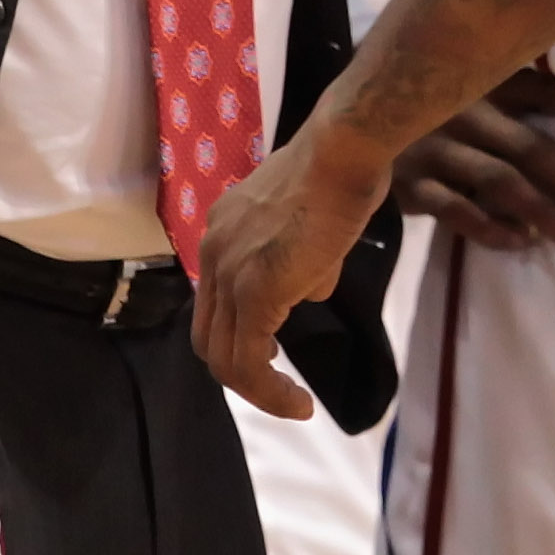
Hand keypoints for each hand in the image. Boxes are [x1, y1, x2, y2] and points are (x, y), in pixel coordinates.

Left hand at [191, 117, 390, 420]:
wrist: (344, 150)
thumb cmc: (341, 171)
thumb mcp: (313, 222)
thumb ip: (304, 260)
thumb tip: (312, 288)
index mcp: (224, 231)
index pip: (217, 301)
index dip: (240, 335)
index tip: (273, 355)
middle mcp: (214, 252)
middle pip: (210, 335)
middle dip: (242, 370)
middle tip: (277, 388)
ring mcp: (229, 273)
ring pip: (224, 357)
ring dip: (257, 390)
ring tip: (292, 404)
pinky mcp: (254, 291)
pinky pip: (250, 361)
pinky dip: (270, 392)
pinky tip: (299, 402)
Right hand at [393, 70, 554, 251]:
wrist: (350, 119)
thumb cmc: (428, 101)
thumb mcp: (471, 85)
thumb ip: (521, 93)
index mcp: (482, 79)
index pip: (544, 92)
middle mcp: (461, 109)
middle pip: (530, 147)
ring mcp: (434, 147)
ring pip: (500, 182)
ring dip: (544, 212)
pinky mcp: (409, 183)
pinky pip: (457, 210)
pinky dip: (492, 228)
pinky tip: (523, 241)